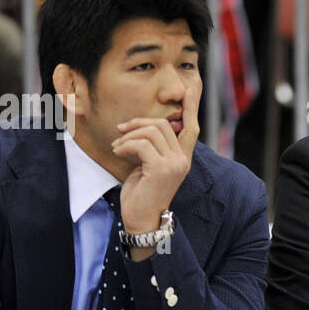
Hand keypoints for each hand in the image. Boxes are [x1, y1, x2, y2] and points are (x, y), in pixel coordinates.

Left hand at [113, 92, 199, 240]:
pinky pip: (141, 144)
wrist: (142, 220)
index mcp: (183, 158)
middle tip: (120, 130)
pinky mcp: (161, 169)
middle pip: (163, 124)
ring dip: (128, 136)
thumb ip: (153, 148)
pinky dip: (125, 145)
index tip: (189, 89)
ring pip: (151, 132)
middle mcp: (183, 160)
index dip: (191, 107)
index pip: (191, 127)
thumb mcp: (149, 166)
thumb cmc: (142, 194)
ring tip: (117, 146)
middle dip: (138, 123)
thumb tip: (144, 127)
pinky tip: (117, 152)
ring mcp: (174, 164)